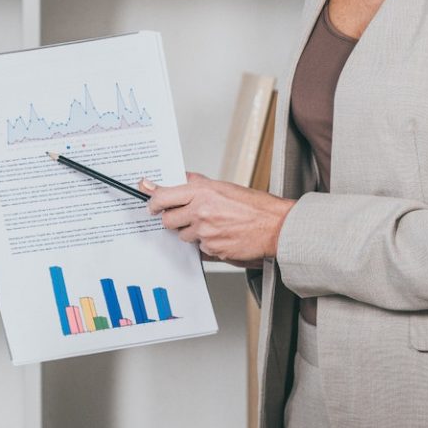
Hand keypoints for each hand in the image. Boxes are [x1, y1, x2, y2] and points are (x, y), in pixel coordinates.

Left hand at [141, 173, 294, 264]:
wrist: (276, 227)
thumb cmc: (255, 207)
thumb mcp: (223, 186)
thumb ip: (196, 184)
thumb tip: (178, 179)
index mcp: (202, 192)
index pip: (163, 196)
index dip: (153, 201)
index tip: (151, 203)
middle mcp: (201, 211)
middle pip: (168, 220)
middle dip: (173, 219)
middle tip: (184, 217)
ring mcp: (205, 232)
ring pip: (183, 236)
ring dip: (191, 232)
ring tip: (211, 225)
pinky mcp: (212, 248)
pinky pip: (199, 248)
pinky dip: (206, 243)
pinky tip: (222, 235)